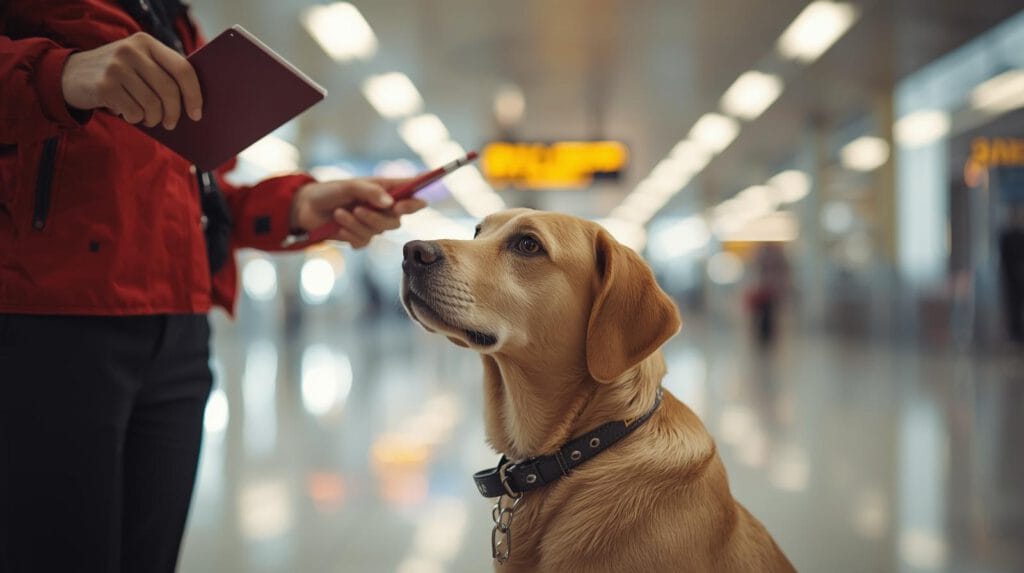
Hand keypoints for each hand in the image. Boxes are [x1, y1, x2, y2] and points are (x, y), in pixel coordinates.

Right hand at [61, 32, 202, 129]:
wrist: (68, 74)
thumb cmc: (116, 74)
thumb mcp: (138, 63)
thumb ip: (162, 73)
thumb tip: (193, 105)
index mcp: (146, 42)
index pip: (182, 68)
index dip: (194, 94)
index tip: (197, 113)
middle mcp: (131, 50)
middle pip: (169, 90)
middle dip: (174, 113)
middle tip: (172, 124)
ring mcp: (116, 67)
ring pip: (152, 104)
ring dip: (154, 119)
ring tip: (149, 119)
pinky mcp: (103, 85)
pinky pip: (133, 112)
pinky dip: (135, 119)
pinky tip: (129, 115)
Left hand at [290, 178, 427, 247]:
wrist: (305, 209)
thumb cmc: (329, 192)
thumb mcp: (349, 186)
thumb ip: (370, 192)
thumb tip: (390, 203)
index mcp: (384, 189)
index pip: (410, 193)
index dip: (417, 199)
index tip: (416, 204)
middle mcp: (382, 207)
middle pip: (396, 220)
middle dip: (377, 217)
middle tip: (359, 209)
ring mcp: (372, 224)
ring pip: (378, 231)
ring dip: (357, 223)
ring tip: (340, 213)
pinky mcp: (360, 238)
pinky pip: (364, 242)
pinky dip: (350, 234)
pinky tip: (338, 226)